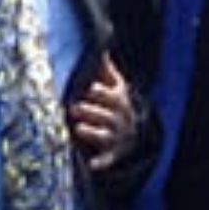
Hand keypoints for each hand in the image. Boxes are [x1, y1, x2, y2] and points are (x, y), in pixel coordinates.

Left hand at [69, 53, 136, 169]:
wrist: (134, 133)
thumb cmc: (117, 104)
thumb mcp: (116, 86)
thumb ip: (106, 70)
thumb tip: (98, 45)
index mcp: (120, 100)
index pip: (112, 95)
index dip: (100, 92)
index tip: (88, 88)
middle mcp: (120, 118)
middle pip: (107, 114)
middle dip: (91, 111)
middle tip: (74, 108)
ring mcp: (118, 136)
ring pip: (105, 135)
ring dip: (92, 132)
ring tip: (78, 128)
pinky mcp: (113, 153)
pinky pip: (108, 159)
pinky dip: (101, 163)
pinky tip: (92, 165)